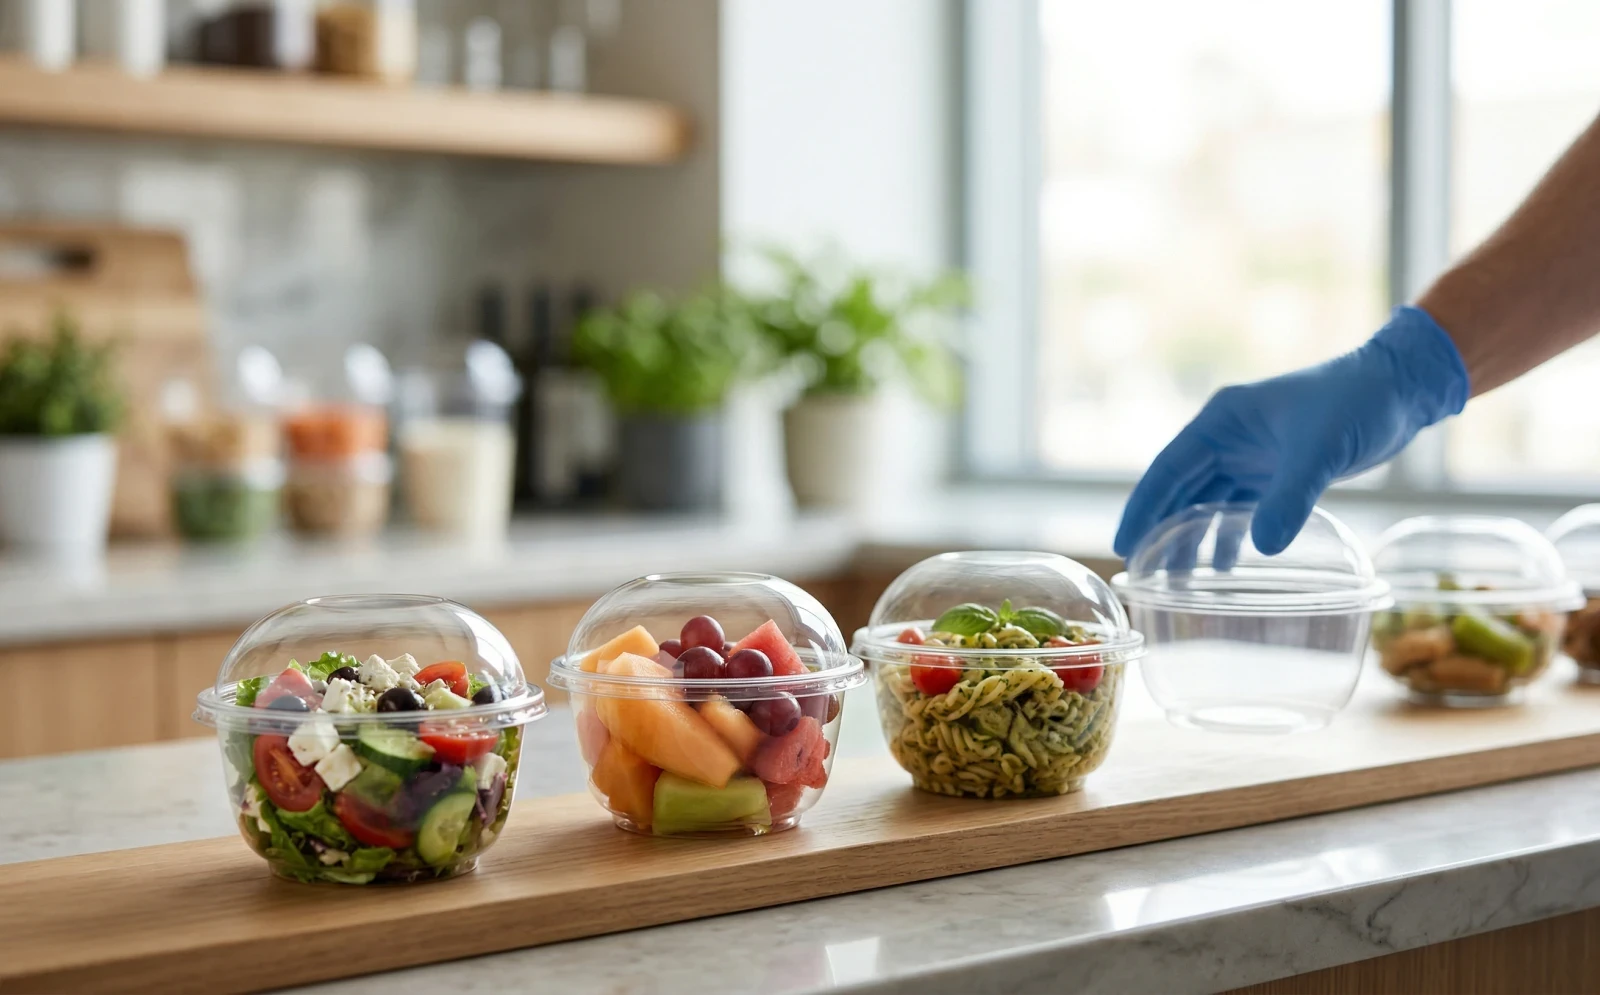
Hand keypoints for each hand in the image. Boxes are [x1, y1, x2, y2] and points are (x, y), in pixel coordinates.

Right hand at [1112, 306, 1468, 558]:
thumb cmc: (1357, 402)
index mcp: (1222, 420)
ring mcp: (1251, 454)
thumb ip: (1290, 498)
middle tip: (1143, 572)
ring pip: (1207, 502)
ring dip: (1193, 538)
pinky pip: (1239, 508)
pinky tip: (1226, 566)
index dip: (1144, 508)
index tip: (1124, 545)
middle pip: (1180, 489)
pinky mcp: (1276, 469)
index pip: (1169, 469)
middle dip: (1161, 529)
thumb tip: (1263, 549)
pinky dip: (1229, 535)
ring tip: (1179, 581)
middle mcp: (1228, 437)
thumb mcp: (1320, 449)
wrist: (1399, 388)